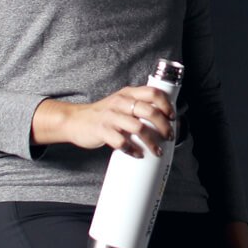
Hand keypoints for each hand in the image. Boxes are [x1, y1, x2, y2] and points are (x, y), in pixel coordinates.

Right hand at [39, 88, 174, 157]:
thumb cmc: (103, 114)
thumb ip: (137, 106)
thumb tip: (163, 120)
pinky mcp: (102, 131)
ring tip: (157, 150)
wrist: (75, 120)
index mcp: (128, 93)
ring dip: (152, 142)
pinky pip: (122, 142)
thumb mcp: (120, 103)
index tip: (172, 117)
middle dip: (164, 126)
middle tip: (169, 137)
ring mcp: (111, 116)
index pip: (153, 93)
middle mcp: (120, 102)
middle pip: (150, 112)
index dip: (166, 105)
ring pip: (139, 128)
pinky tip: (137, 153)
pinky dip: (133, 150)